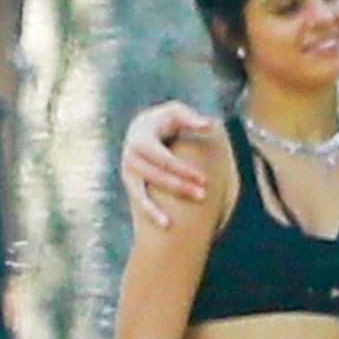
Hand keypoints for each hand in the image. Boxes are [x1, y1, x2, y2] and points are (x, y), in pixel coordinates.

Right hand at [121, 100, 216, 226]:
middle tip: (203, 195)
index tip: (203, 178)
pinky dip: (150, 213)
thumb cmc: (163, 120)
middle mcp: (130, 156)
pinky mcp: (130, 183)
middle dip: (180, 187)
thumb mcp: (175, 112)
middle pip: (157, 176)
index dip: (183, 170)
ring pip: (145, 192)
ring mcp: (128, 171)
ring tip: (181, 218)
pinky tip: (165, 225)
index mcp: (141, 139)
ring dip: (163, 204)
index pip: (164, 159)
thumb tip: (210, 124)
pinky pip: (138, 200)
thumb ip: (192, 118)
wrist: (140, 129)